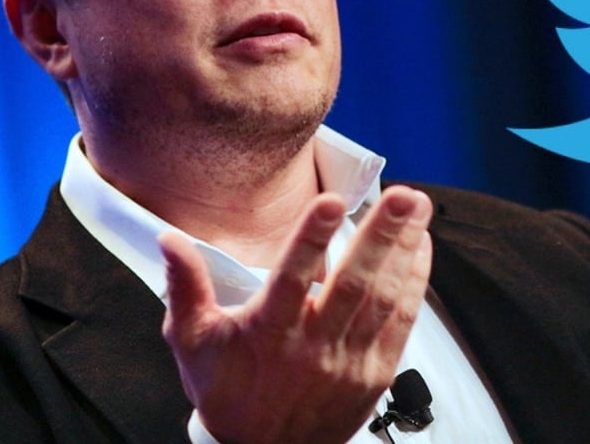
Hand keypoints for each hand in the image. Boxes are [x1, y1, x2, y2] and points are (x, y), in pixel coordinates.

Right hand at [158, 186, 433, 443]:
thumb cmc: (226, 393)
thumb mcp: (192, 342)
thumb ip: (185, 287)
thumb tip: (169, 239)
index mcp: (268, 334)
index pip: (290, 278)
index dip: (311, 239)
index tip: (330, 200)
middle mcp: (313, 347)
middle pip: (352, 283)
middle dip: (381, 234)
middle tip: (403, 196)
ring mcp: (349, 362)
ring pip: (383, 298)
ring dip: (403, 249)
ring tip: (417, 206)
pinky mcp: (375, 374)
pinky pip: (401, 323)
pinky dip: (413, 282)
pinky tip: (420, 247)